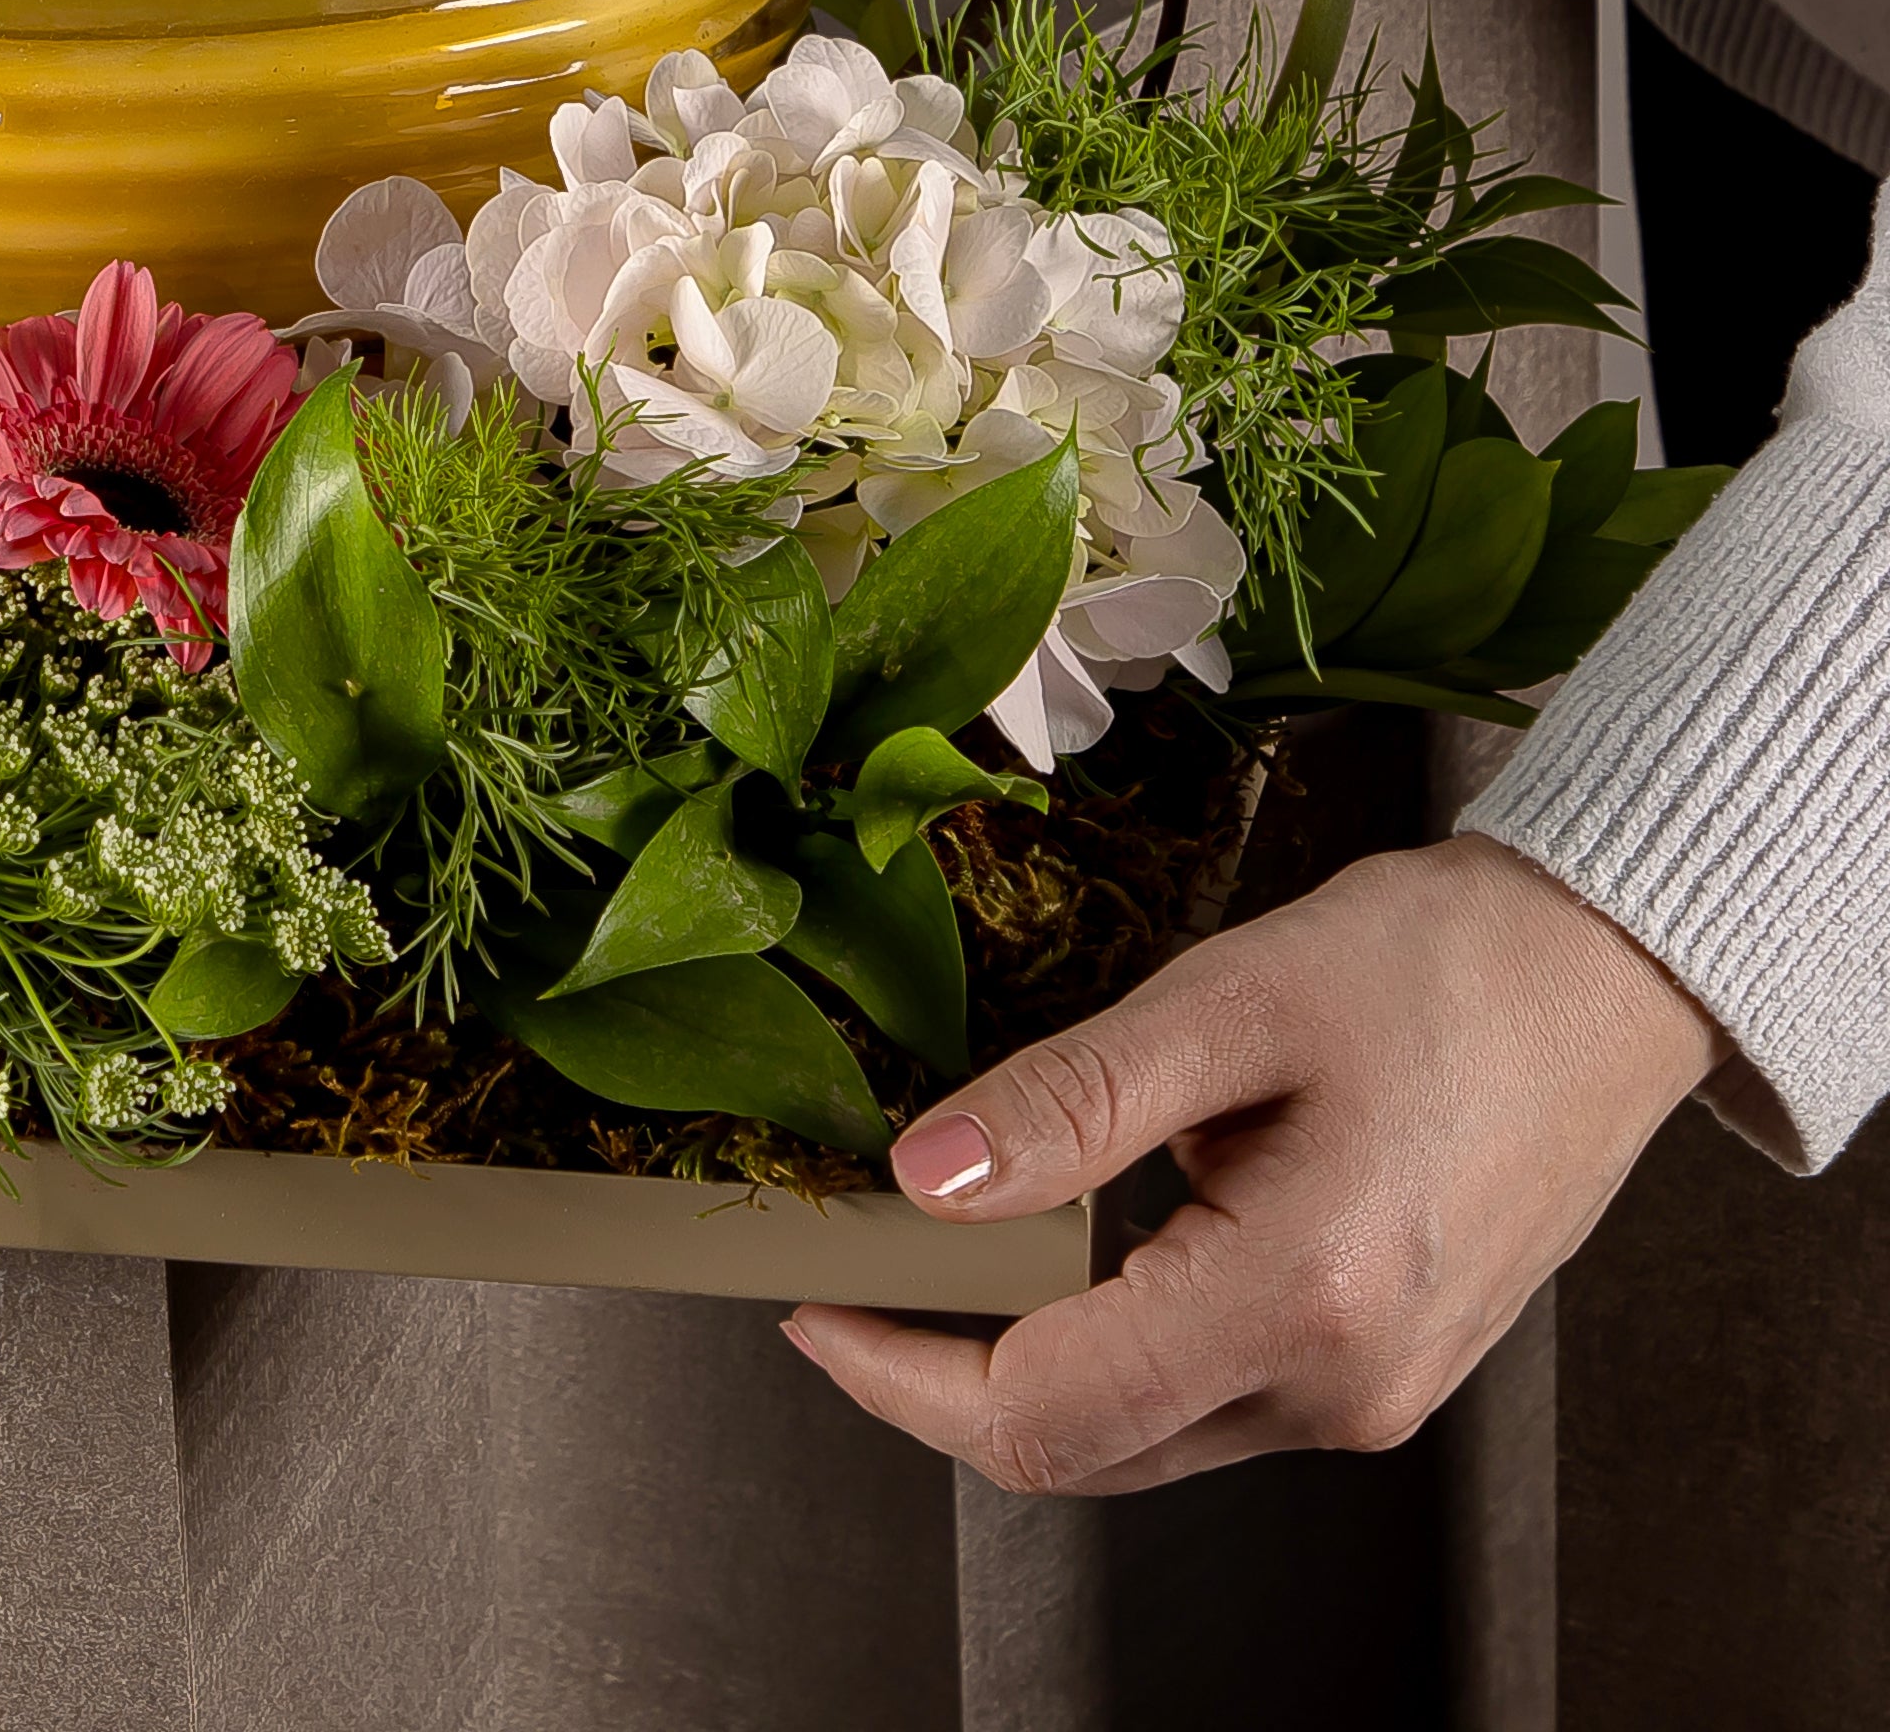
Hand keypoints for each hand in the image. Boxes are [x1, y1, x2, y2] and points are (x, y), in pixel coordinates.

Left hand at [783, 834, 1726, 1494]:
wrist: (1603, 974)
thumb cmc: (1437, 966)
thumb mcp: (1224, 1004)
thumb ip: (1068, 1103)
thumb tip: (924, 1178)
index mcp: (1302, 1305)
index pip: (1043, 1408)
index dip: (899, 1372)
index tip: (809, 1301)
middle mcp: (1341, 1391)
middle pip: (1081, 1447)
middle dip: (938, 1376)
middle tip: (839, 1273)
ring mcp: (1369, 1396)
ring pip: (1139, 1434)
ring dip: (1021, 1361)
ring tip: (926, 1248)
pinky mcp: (1379, 1370)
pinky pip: (1203, 1395)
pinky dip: (1106, 1341)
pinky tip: (1052, 1249)